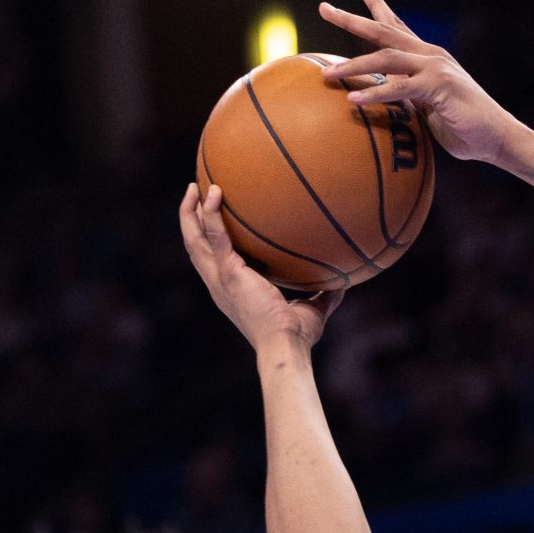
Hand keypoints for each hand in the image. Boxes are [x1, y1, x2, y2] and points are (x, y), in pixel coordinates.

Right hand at [178, 183, 341, 352]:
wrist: (285, 347)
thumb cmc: (296, 338)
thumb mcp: (312, 312)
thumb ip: (323, 296)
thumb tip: (343, 283)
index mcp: (231, 291)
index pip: (213, 261)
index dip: (207, 240)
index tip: (212, 219)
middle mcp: (219, 284)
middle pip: (194, 246)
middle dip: (190, 219)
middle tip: (195, 192)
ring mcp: (220, 278)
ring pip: (194, 239)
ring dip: (191, 211)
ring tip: (195, 186)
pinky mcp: (228, 273)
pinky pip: (216, 236)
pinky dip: (211, 214)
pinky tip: (215, 192)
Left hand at [319, 0, 517, 165]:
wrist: (498, 138)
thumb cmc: (466, 129)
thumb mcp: (430, 109)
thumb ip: (410, 99)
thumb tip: (389, 102)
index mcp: (428, 57)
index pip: (398, 25)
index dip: (378, 7)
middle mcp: (430, 55)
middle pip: (384, 30)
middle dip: (352, 19)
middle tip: (324, 8)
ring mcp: (435, 68)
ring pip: (385, 56)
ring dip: (354, 64)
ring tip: (329, 73)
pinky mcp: (438, 87)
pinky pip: (399, 88)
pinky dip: (375, 93)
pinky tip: (353, 100)